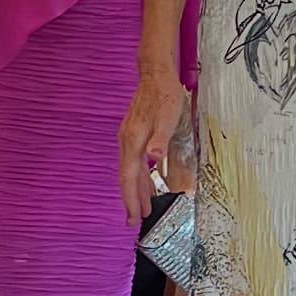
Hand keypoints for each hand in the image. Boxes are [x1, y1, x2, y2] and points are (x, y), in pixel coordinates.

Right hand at [119, 62, 186, 227]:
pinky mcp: (132, 134)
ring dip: (135, 190)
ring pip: (129, 171)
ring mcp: (128, 138)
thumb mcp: (169, 116)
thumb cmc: (164, 94)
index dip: (131, 199)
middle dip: (130, 200)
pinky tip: (144, 183)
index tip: (134, 217)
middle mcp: (127, 142)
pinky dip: (137, 176)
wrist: (154, 74)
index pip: (130, 177)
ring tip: (141, 208)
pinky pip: (132, 162)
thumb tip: (153, 159)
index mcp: (134, 141)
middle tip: (134, 221)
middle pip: (126, 178)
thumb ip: (161, 139)